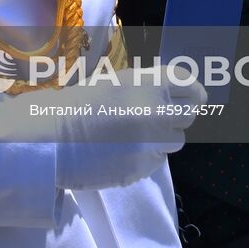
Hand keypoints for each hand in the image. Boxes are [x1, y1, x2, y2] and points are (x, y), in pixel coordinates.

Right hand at [0, 70, 203, 190]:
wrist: (54, 134)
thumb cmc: (84, 100)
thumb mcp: (121, 80)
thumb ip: (150, 85)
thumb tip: (177, 92)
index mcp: (151, 84)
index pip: (192, 87)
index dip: (193, 92)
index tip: (190, 96)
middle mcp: (156, 113)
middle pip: (189, 115)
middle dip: (178, 114)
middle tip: (160, 114)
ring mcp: (150, 143)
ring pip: (176, 141)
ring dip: (163, 136)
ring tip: (138, 133)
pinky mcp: (142, 168)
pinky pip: (158, 160)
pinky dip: (148, 156)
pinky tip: (126, 149)